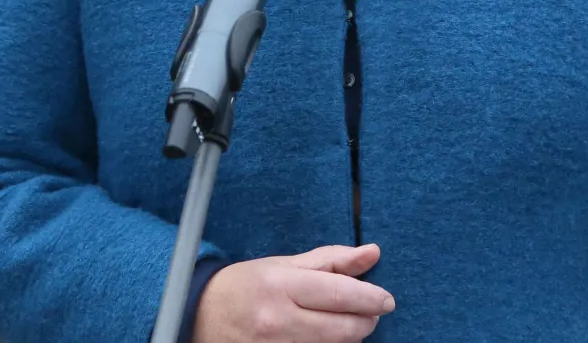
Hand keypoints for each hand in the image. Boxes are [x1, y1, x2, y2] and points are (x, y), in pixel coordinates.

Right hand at [192, 243, 393, 342]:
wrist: (200, 314)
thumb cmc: (246, 284)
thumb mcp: (285, 263)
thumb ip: (332, 260)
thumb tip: (372, 253)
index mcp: (282, 285)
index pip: (341, 294)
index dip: (371, 298)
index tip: (387, 299)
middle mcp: (278, 320)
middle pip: (342, 329)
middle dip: (366, 321)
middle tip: (372, 312)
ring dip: (349, 337)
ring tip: (346, 322)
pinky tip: (327, 336)